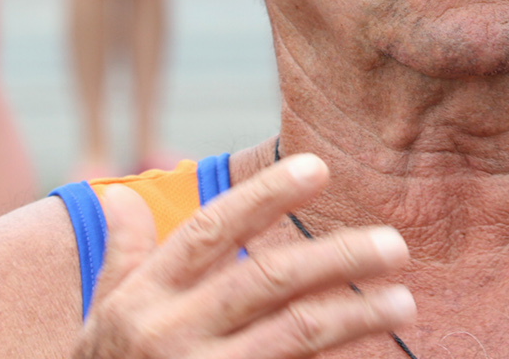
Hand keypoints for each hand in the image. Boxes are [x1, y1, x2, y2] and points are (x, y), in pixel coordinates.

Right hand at [72, 153, 415, 357]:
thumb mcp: (104, 323)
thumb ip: (122, 259)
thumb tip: (122, 195)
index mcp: (145, 299)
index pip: (210, 230)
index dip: (265, 195)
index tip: (318, 167)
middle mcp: (173, 335)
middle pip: (268, 279)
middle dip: (337, 257)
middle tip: (395, 244)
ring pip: (296, 335)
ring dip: (357, 316)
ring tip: (404, 302)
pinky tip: (379, 353)